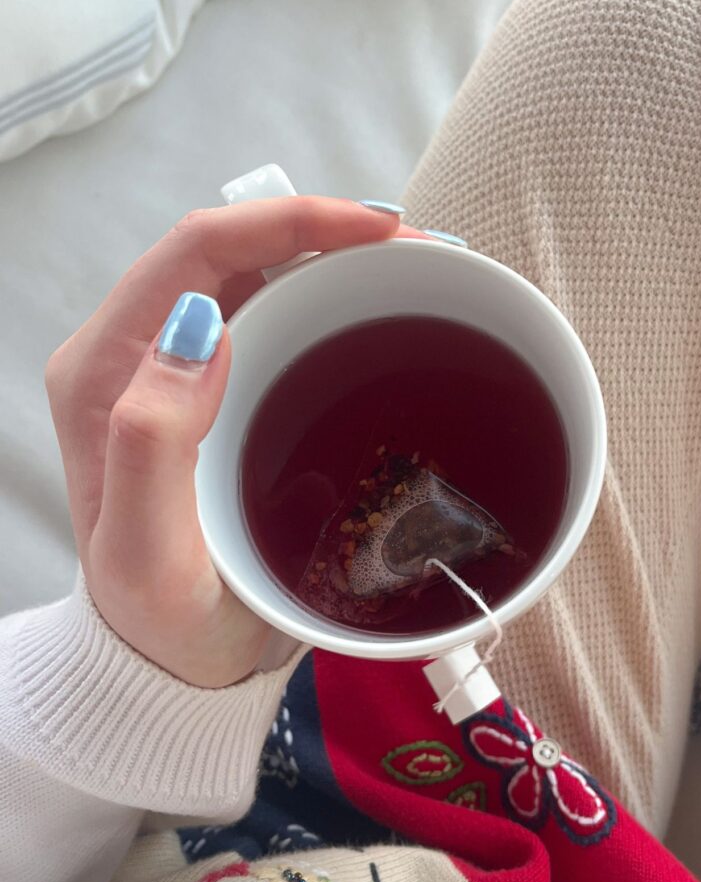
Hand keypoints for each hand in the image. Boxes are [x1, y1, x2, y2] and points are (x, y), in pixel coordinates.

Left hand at [45, 198, 411, 686]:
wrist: (173, 659)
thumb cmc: (162, 620)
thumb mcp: (149, 553)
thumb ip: (153, 440)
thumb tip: (205, 328)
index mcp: (105, 373)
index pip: (196, 253)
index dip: (290, 221)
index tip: (380, 232)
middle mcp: (133, 359)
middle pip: (227, 251)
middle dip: (322, 231)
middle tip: (414, 252)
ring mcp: (171, 376)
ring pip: (252, 280)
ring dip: (328, 261)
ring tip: (407, 275)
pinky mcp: (208, 398)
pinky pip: (266, 322)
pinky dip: (324, 304)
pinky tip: (371, 316)